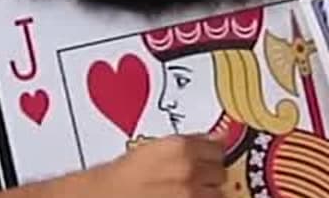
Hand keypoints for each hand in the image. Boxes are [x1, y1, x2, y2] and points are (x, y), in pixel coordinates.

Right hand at [84, 131, 226, 197]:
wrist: (107, 196)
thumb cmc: (125, 175)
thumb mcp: (156, 147)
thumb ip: (193, 141)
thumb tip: (219, 136)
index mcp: (181, 147)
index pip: (219, 148)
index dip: (210, 155)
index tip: (206, 158)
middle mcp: (188, 170)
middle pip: (220, 172)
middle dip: (209, 175)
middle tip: (190, 178)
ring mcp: (190, 195)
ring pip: (218, 194)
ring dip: (207, 193)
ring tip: (185, 192)